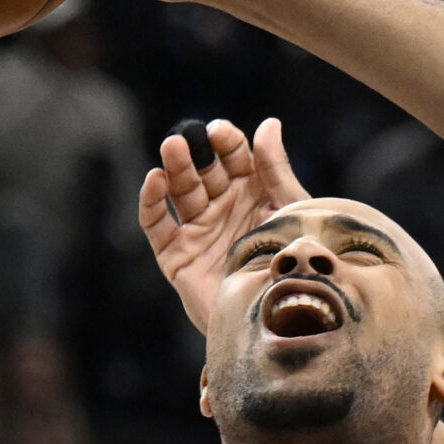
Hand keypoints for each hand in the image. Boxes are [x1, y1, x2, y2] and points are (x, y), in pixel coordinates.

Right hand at [141, 116, 307, 332]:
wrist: (283, 319)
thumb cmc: (293, 266)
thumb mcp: (291, 211)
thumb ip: (276, 170)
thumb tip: (268, 124)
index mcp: (252, 194)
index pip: (233, 157)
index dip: (226, 142)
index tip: (221, 133)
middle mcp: (223, 209)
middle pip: (203, 170)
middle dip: (195, 152)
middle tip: (190, 138)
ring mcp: (199, 231)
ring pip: (180, 191)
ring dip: (173, 168)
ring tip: (171, 148)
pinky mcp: (177, 257)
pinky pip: (157, 225)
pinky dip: (151, 202)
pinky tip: (154, 180)